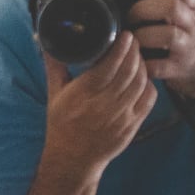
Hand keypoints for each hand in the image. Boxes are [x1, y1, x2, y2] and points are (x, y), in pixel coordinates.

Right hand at [41, 32, 155, 178]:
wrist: (73, 159)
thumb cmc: (62, 124)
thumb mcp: (54, 94)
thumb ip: (55, 65)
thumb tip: (45, 38)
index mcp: (84, 95)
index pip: (109, 66)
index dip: (120, 48)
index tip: (125, 34)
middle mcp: (104, 105)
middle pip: (128, 71)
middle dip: (134, 51)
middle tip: (133, 40)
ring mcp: (122, 116)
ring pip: (140, 83)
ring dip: (142, 65)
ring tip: (137, 55)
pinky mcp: (133, 125)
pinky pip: (149, 99)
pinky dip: (149, 84)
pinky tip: (143, 76)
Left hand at [127, 0, 194, 99]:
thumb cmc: (189, 33)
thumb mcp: (184, 10)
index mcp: (193, 6)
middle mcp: (193, 24)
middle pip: (172, 7)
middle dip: (143, 9)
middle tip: (129, 16)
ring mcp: (188, 48)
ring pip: (167, 35)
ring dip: (141, 35)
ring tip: (131, 38)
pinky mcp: (179, 70)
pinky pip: (158, 66)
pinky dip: (142, 62)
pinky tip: (134, 58)